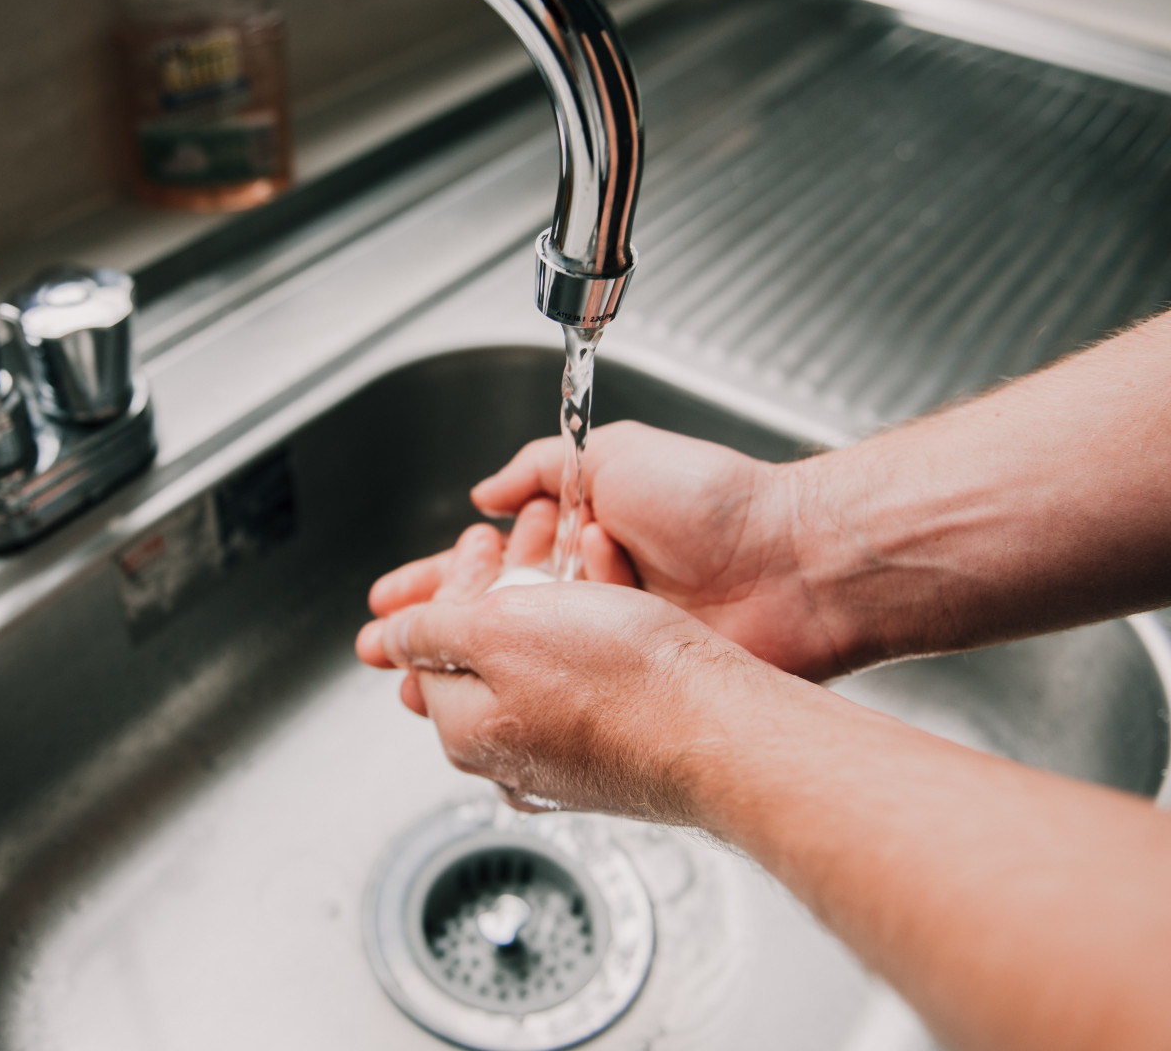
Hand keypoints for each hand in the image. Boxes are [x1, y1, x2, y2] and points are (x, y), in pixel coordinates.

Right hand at [365, 421, 856, 679]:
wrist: (791, 566)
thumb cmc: (718, 504)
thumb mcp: (617, 455)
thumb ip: (542, 467)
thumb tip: (486, 492)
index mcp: (580, 539)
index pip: (485, 568)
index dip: (432, 584)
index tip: (388, 600)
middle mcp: (586, 598)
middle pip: (487, 627)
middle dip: (427, 640)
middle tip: (379, 654)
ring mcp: (606, 649)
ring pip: (516, 669)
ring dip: (460, 676)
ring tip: (410, 688)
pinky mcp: (632, 689)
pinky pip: (564, 698)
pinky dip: (520, 702)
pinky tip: (482, 715)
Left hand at [372, 557, 789, 823]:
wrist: (723, 729)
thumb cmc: (620, 683)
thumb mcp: (497, 631)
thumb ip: (430, 630)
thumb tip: (387, 637)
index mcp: (466, 730)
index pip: (429, 647)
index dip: (453, 582)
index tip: (480, 544)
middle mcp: (511, 758)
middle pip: (485, 655)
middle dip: (501, 586)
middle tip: (524, 542)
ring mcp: (567, 761)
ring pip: (541, 662)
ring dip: (553, 600)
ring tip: (582, 556)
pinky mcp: (619, 753)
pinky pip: (590, 680)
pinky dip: (595, 630)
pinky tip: (620, 602)